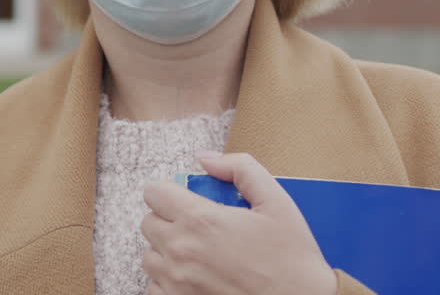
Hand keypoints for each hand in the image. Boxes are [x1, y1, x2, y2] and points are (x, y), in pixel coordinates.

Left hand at [140, 152, 337, 294]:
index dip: (170, 191)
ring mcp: (176, 282)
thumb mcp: (276, 201)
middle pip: (148, 223)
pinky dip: (168, 281)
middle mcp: (180, 251)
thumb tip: (204, 158)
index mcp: (200, 220)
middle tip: (198, 226)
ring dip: (166, 251)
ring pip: (150, 256)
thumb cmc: (291, 257)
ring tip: (198, 253)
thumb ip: (239, 168)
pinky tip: (195, 277)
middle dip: (169, 219)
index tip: (187, 199)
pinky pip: (155, 286)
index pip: (153, 192)